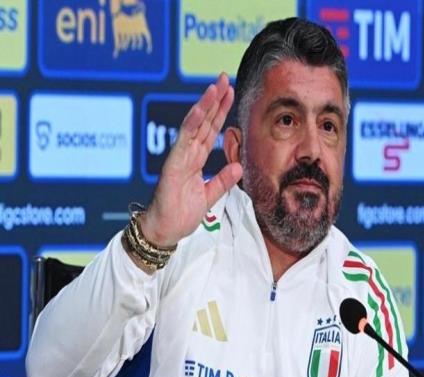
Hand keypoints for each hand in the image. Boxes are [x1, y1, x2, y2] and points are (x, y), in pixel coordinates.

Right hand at [139, 73, 242, 246]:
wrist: (165, 231)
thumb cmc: (180, 214)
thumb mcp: (209, 196)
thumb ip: (222, 181)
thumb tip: (238, 166)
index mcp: (195, 160)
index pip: (210, 131)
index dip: (220, 113)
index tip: (230, 94)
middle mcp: (187, 154)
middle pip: (203, 122)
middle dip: (215, 100)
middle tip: (224, 78)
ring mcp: (179, 158)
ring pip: (194, 126)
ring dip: (205, 105)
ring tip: (216, 86)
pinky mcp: (173, 165)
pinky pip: (184, 141)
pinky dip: (192, 123)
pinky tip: (200, 109)